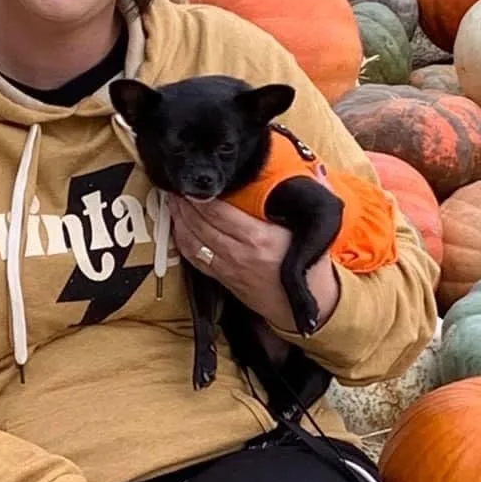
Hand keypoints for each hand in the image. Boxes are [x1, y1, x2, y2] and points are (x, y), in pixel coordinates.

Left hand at [169, 196, 339, 334]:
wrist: (306, 304)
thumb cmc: (307, 266)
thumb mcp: (301, 231)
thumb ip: (287, 206)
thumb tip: (287, 177)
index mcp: (259, 238)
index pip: (219, 213)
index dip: (202, 196)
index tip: (194, 183)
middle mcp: (239, 254)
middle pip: (200, 224)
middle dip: (185, 204)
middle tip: (176, 187)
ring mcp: (228, 269)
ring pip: (192, 241)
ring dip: (179, 220)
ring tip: (173, 202)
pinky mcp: (223, 280)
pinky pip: (194, 259)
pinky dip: (182, 241)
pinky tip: (178, 228)